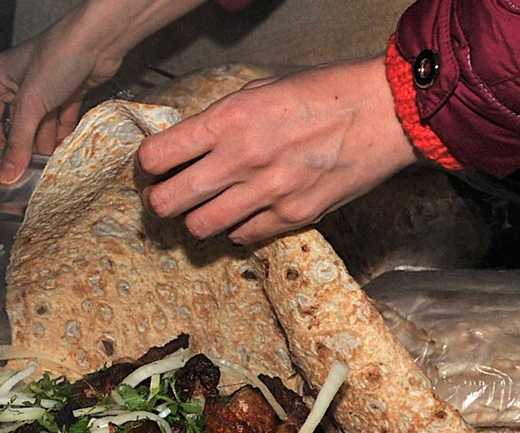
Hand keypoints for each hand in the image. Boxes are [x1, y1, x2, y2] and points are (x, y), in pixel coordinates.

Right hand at [0, 0, 207, 185]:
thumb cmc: (58, 59)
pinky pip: (61, 120)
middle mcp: (22, 84)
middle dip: (25, 148)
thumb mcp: (31, 104)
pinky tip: (65, 152)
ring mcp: (46, 89)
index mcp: (2, 79)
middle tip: (30, 173)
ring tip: (49, 168)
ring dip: (45, 145)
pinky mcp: (69, 92)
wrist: (100, 38)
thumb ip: (19, 142)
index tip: (4, 166)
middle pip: (18, 126)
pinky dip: (63, 135)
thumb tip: (6, 176)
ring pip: (41, 125)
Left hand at [137, 56, 420, 243]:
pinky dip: (237, 228)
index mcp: (228, 121)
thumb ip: (218, 121)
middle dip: (159, 202)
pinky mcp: (292, 216)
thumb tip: (184, 147)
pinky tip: (245, 211)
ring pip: (199, 228)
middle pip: (167, 202)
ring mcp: (267, 193)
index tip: (155, 167)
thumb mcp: (260, 92)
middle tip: (167, 196)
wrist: (387, 111)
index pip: (157, 157)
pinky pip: (242, 236)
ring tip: (206, 207)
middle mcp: (242, 159)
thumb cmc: (324, 93)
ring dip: (196, 220)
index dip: (148, 166)